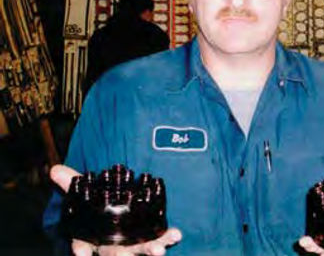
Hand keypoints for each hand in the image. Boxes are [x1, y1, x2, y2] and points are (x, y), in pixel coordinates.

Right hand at [50, 164, 181, 255]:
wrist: (119, 210)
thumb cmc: (100, 208)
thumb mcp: (85, 194)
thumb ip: (71, 182)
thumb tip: (54, 169)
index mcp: (93, 238)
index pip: (82, 246)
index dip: (81, 251)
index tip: (82, 254)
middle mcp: (113, 245)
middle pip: (114, 254)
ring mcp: (133, 244)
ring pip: (141, 250)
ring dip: (151, 250)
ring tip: (159, 251)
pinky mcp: (151, 238)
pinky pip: (161, 239)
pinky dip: (169, 237)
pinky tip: (177, 233)